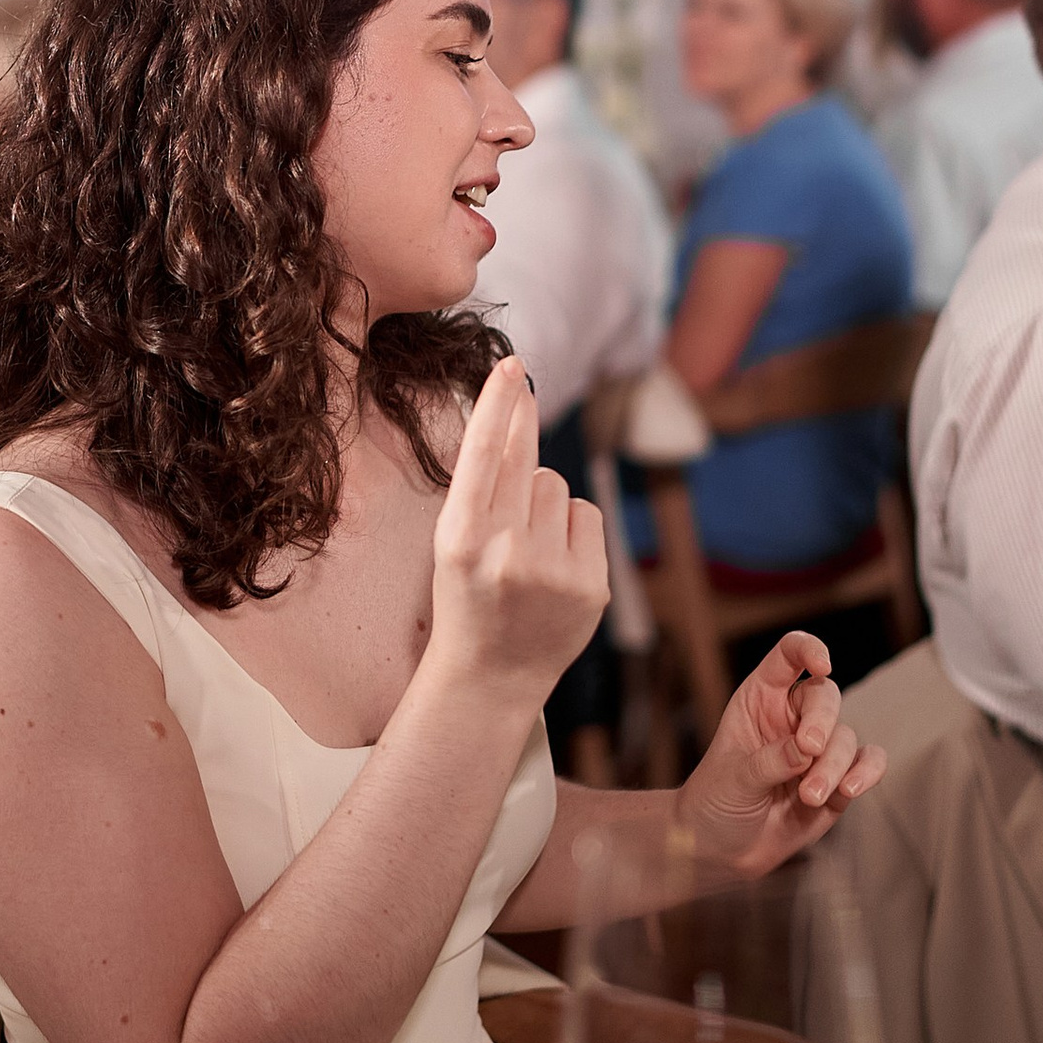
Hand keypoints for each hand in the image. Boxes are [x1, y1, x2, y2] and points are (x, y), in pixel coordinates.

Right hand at [431, 356, 608, 710]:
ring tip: (525, 548)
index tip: (512, 365)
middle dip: (522, 441)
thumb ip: (481, 487)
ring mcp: (552, 573)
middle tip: (519, 399)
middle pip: (529, 461)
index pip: (482, 454)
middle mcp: (505, 552)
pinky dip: (572, 531)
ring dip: (544, 504)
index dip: (497, 404)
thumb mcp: (453, 543)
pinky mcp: (590, 588)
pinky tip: (554, 563)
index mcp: (459, 538)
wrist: (490, 677)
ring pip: (558, 487)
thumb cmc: (466, 598)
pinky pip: (587, 516)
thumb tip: (516, 414)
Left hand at [683, 632, 883, 876]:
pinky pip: (866, 764)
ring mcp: (818, 750)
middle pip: (825, 697)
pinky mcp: (838, 780)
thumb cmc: (715, 803)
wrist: (721, 850)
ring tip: (810, 797)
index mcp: (760, 700)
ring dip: (832, 766)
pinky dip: (866, 772)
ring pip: (846, 737)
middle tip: (809, 750)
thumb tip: (808, 749)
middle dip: (823, 722)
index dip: (807, 650)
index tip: (823, 665)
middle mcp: (792, 718)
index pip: (788, 657)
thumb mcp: (733, 778)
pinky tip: (850, 789)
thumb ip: (769, 761)